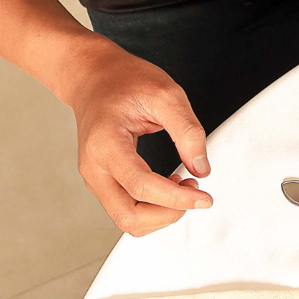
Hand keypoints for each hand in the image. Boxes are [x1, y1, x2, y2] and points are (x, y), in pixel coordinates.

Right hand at [60, 39, 213, 235]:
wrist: (93, 78)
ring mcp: (95, 178)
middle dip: (168, 214)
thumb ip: (187, 131)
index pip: (141, 186)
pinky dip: (152, 209)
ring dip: (161, 214)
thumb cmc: (125, 82)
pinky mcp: (102, 183)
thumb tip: (201, 169)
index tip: (205, 197)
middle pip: (129, 217)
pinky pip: (127, 211)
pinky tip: (168, 186)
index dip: (177, 199)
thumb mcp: (166, 94)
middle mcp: (93, 167)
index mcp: (105, 143)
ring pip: (127, 220)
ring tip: (182, 186)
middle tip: (194, 192)